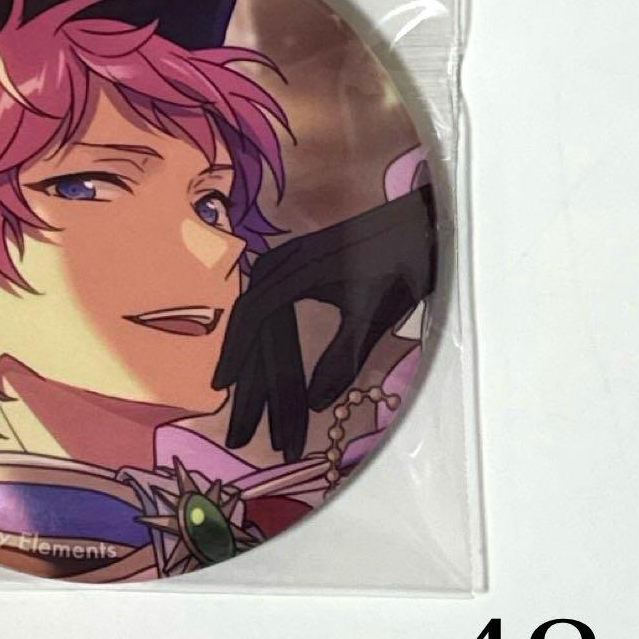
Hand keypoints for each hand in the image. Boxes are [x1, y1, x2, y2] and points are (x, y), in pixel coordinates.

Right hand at [215, 184, 436, 461]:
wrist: (418, 223)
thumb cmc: (400, 265)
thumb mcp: (374, 313)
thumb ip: (343, 357)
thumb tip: (314, 405)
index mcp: (293, 271)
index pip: (253, 316)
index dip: (237, 354)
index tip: (221, 388)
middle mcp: (279, 263)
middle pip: (250, 322)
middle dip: (243, 372)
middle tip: (232, 415)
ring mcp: (284, 262)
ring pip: (257, 317)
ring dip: (252, 360)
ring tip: (241, 397)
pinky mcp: (295, 267)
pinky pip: (267, 307)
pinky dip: (262, 339)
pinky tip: (260, 361)